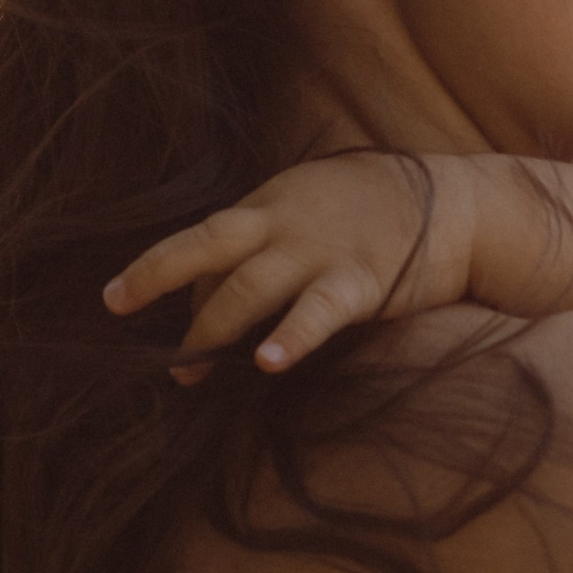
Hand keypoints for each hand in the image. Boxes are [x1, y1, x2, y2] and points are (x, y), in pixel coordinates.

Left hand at [102, 153, 572, 380]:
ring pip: (249, 289)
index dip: (157, 271)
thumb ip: (268, 241)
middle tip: (131, 325)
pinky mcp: (362, 281)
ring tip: (185, 370)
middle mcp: (284, 224)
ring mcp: (321, 251)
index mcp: (269, 206)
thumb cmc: (377, 212)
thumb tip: (218, 294)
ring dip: (211, 331)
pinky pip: (317, 312)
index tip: (116, 300)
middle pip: (205, 250)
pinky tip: (268, 362)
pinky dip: (291, 336)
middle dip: (159, 285)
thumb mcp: (311, 207)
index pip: (203, 242)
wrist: (456, 203)